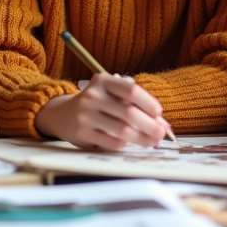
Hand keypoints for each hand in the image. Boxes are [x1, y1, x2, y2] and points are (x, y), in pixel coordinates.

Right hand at [34, 73, 169, 150]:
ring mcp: (86, 115)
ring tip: (152, 141)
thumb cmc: (97, 104)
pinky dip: (125, 144)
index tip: (159, 113)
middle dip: (150, 125)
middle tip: (161, 133)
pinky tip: (130, 143)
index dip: (148, 102)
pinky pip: (112, 143)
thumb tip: (163, 124)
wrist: (62, 115)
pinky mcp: (82, 134)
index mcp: (103, 81)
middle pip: (129, 112)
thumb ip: (134, 104)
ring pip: (122, 130)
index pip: (130, 90)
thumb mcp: (111, 95)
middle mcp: (92, 96)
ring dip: (142, 138)